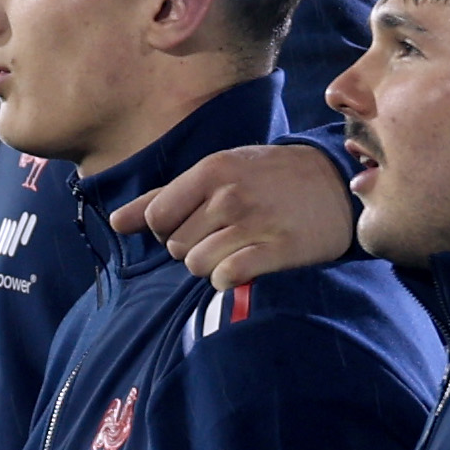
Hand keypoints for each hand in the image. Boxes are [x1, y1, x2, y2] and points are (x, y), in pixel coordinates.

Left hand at [108, 143, 353, 288]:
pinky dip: (228, 277)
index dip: (165, 229)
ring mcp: (254, 223)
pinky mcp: (278, 250)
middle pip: (175, 246)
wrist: (334, 183)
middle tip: (223, 233)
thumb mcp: (216, 173)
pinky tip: (245, 263)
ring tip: (236, 246)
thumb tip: (114, 221)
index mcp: (211, 171)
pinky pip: (226, 277)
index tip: (190, 224)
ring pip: (197, 265)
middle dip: (191, 246)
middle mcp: (230, 196)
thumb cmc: (267, 178)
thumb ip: (163, 197)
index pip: (155, 219)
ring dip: (210, 264)